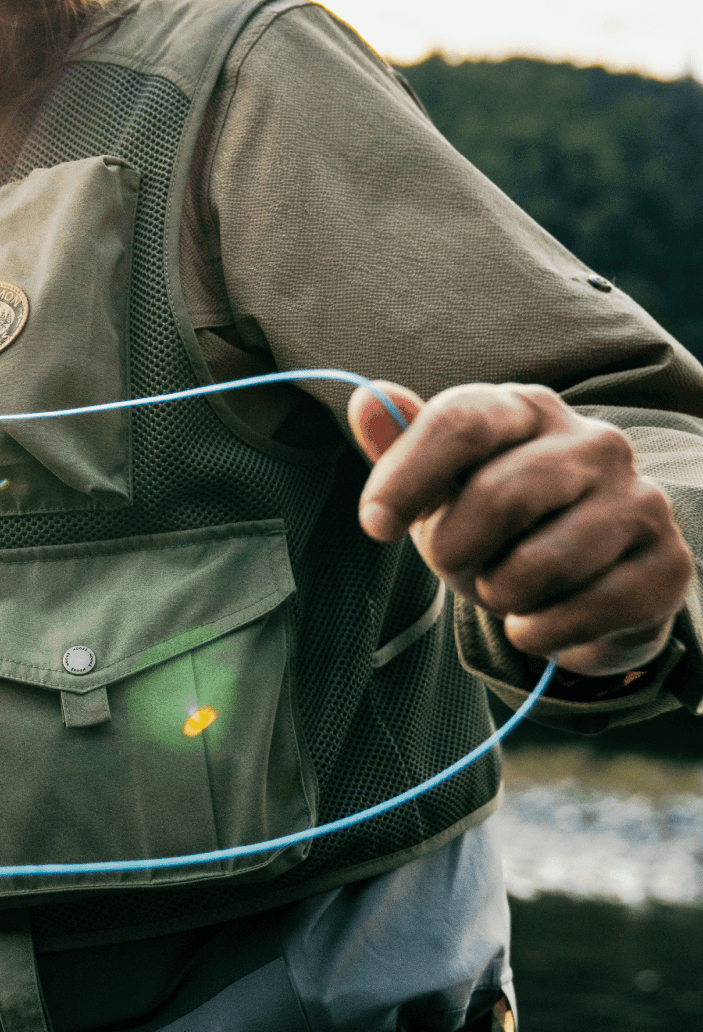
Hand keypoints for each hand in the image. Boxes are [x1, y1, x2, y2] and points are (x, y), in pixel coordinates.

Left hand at [349, 380, 691, 677]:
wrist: (577, 588)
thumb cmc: (494, 527)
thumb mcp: (440, 487)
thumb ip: (401, 445)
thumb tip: (364, 400)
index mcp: (526, 410)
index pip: (461, 421)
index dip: (407, 477)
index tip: (374, 526)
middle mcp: (593, 442)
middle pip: (500, 494)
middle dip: (456, 548)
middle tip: (454, 565)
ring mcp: (639, 500)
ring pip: (545, 561)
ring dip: (502, 594)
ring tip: (503, 591)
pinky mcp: (668, 564)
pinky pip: (592, 609)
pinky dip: (544, 631)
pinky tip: (536, 626)